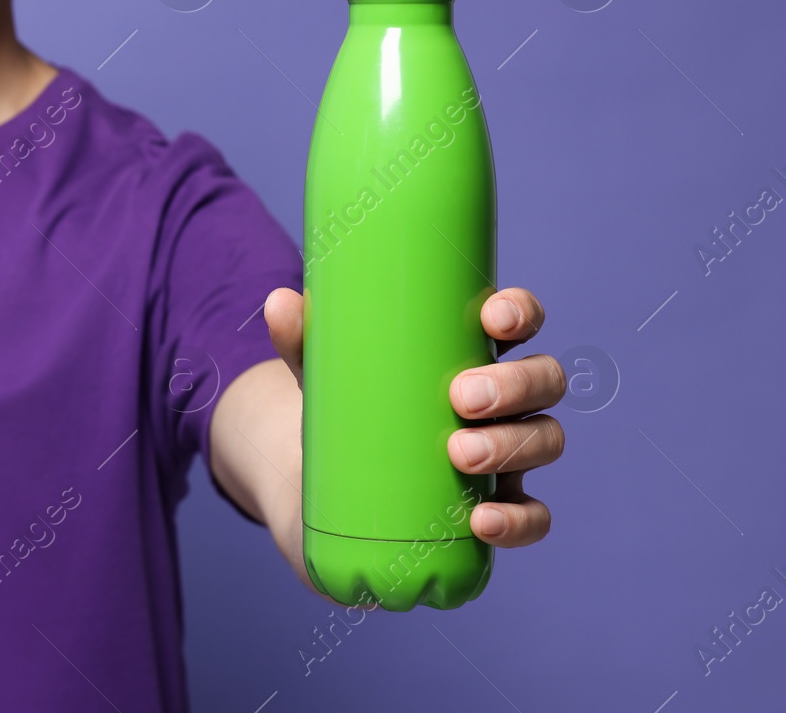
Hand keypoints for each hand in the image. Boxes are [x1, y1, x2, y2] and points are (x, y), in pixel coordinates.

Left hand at [263, 285, 563, 548]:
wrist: (323, 494)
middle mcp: (502, 401)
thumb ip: (303, 341)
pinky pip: (532, 517)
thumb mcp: (322, 377)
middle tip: (460, 399)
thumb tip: (278, 302)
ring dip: (513, 445)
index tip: (492, 319)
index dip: (521, 313)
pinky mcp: (496, 509)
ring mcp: (506, 456)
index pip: (519, 322)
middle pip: (544, 380)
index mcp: (470, 352)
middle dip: (515, 385)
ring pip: (545, 439)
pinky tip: (483, 521)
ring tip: (459, 455)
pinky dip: (518, 520)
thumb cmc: (343, 413)